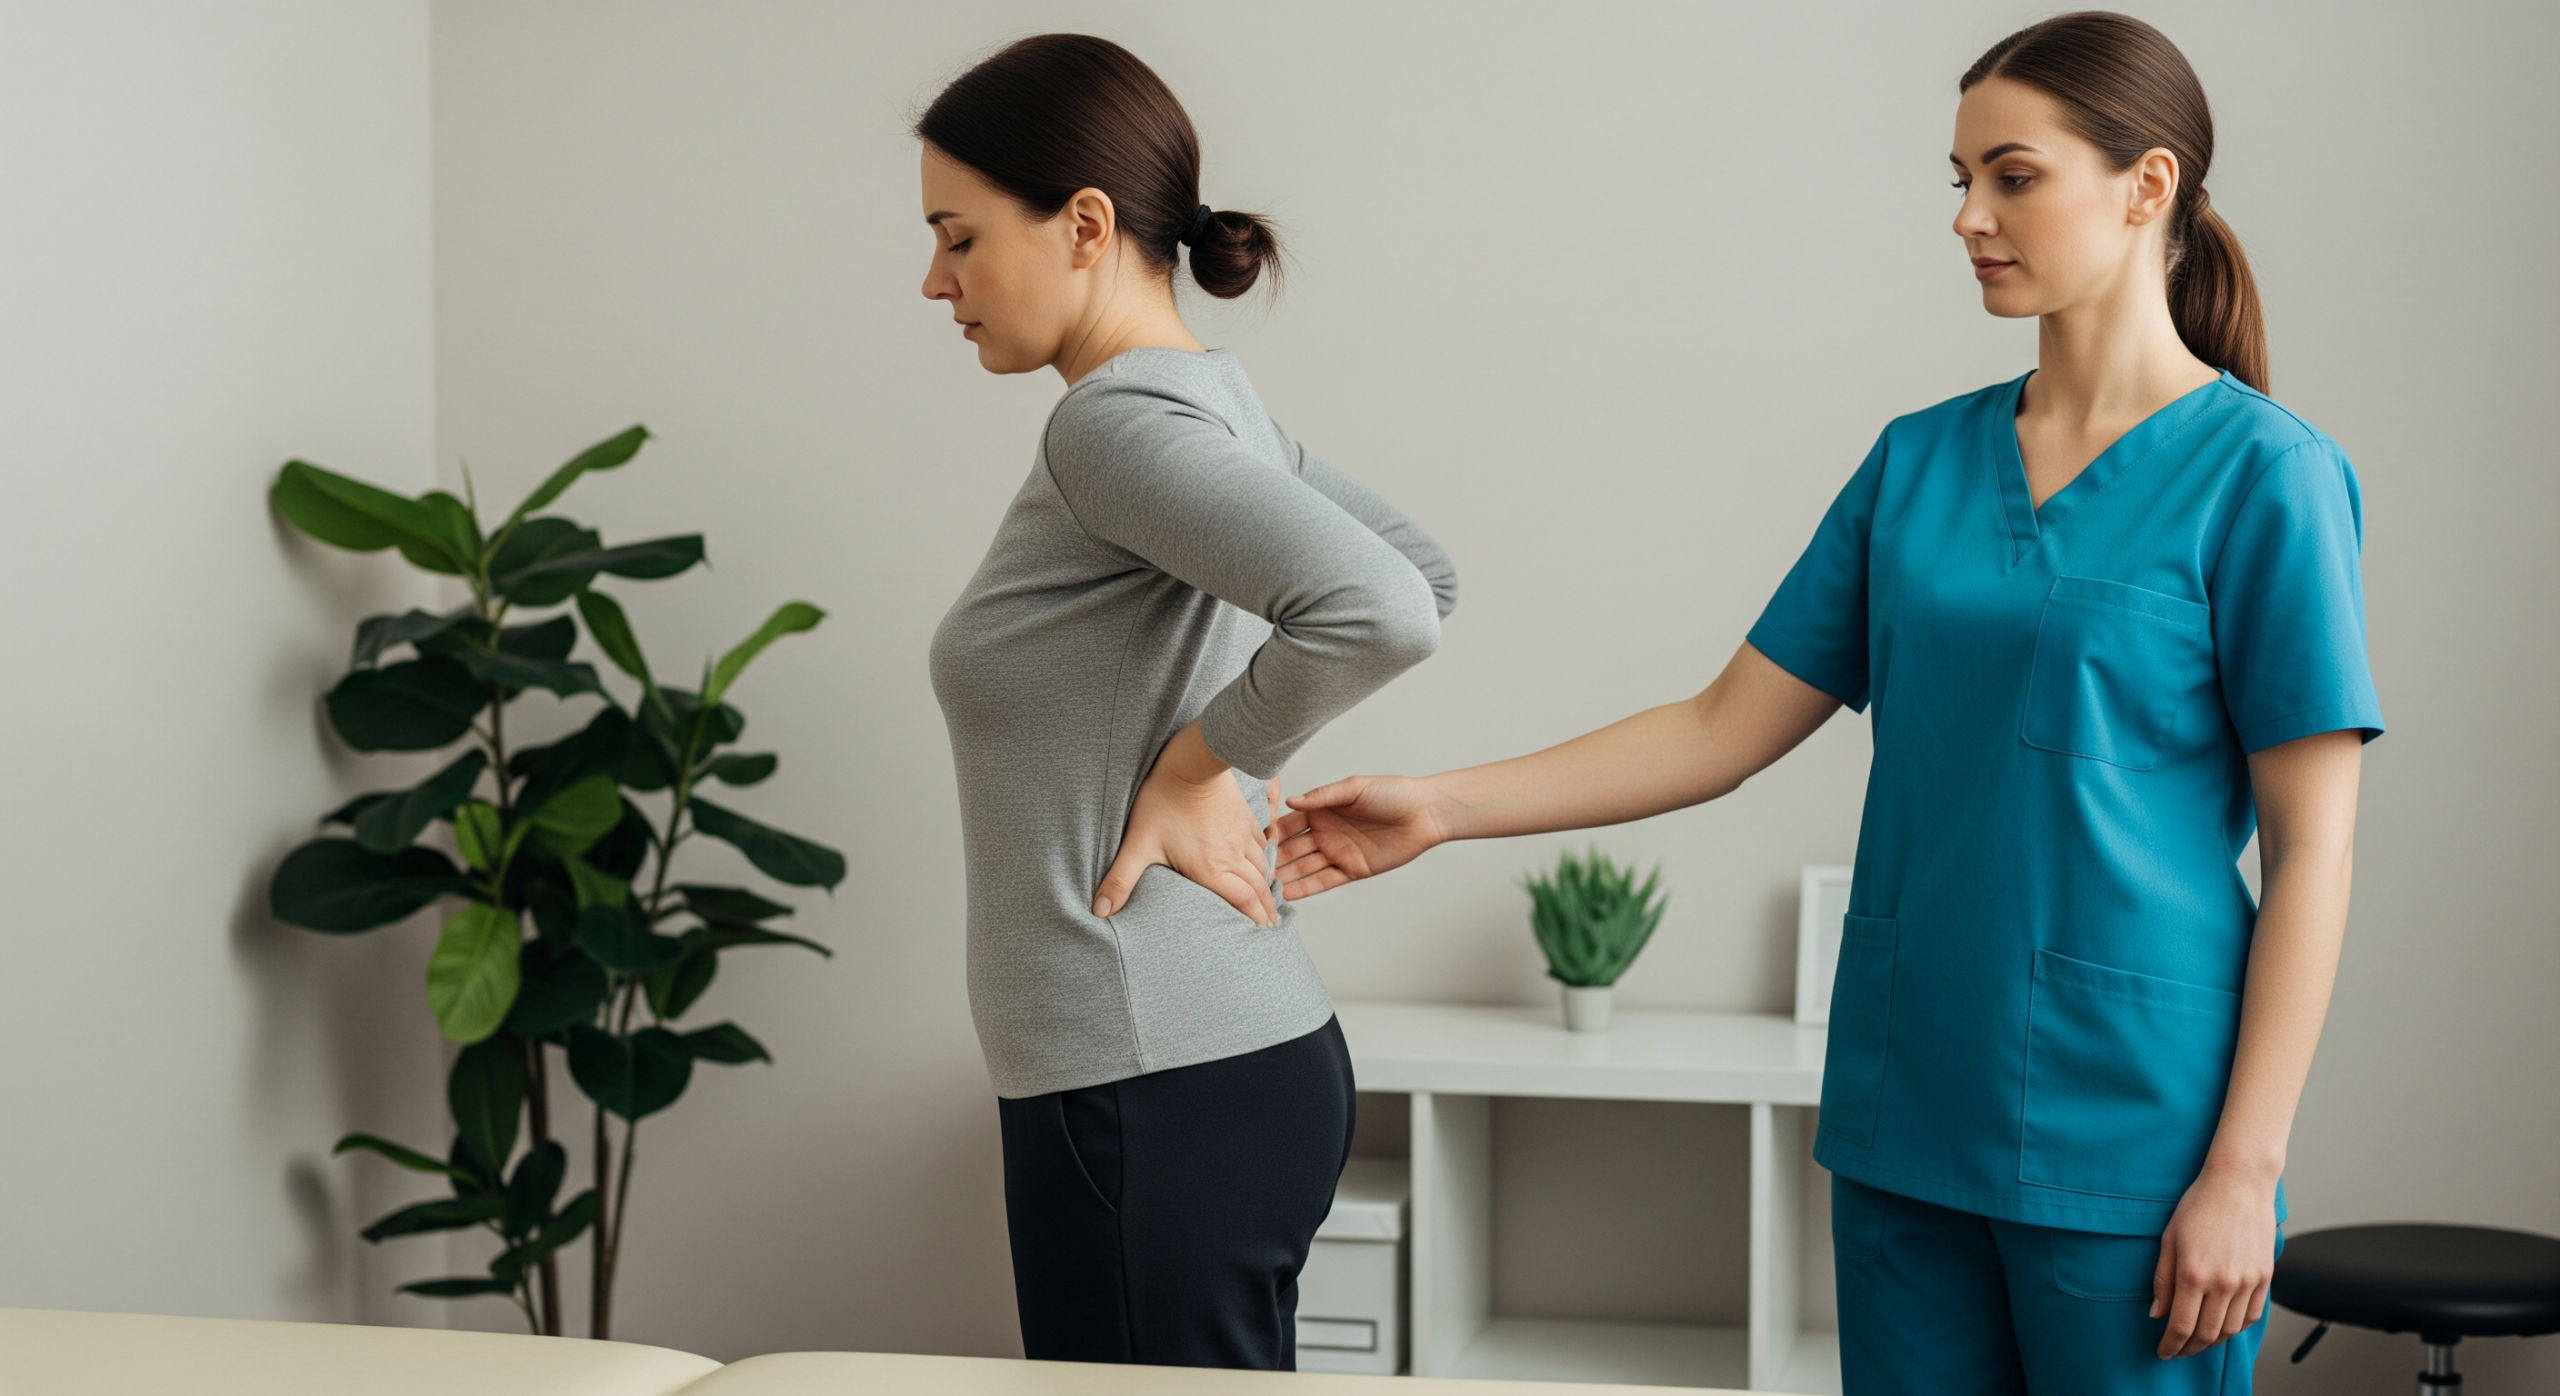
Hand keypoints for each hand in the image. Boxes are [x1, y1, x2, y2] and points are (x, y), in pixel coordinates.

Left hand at [1094, 722, 1278, 927]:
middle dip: (1266, 909)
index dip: (1255, 920)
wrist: (1192, 761)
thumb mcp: (1138, 843)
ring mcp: (1241, 834)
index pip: (1242, 902)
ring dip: (1266, 884)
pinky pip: (1260, 842)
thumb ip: (1120, 880)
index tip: (1262, 933)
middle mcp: (1232, 855)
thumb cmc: (1164, 800)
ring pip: (1262, 866)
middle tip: (1271, 925)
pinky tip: (1261, 859)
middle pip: (1258, 888)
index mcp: (1211, 869)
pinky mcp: (1244, 815)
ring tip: (1268, 897)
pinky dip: (1264, 856)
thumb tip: (1099, 911)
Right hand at [1271, 775, 1450, 899]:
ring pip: (1305, 867)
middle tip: (1252, 871)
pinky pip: (1324, 881)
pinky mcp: (1352, 870)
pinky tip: (1288, 893)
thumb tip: (1291, 801)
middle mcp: (1326, 833)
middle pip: (1293, 849)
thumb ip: (1322, 796)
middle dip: (1273, 859)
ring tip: (1264, 887)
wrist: (1424, 814)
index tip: (1253, 842)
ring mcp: (1338, 852)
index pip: (1289, 824)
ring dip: (1286, 876)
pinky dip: (1306, 888)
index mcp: (1323, 811)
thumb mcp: (1354, 788)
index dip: (1272, 833)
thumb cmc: (1393, 794)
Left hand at [2151, 1163, 2277, 1357]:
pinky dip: (2237, 1327)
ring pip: (2231, 1329)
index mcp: (2193, 1274)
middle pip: (2206, 1334)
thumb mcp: (2168, 1239)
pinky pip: (2252, 1315)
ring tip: (2199, 1340)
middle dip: (2189, 1348)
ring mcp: (2248, 1282)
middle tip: (2178, 1350)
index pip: (2181, 1325)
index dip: (2171, 1345)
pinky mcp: (2265, 1277)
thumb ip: (2162, 1281)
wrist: (2239, 1184)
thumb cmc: (2199, 1206)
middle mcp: (2223, 1282)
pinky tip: (2224, 1326)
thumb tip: (2157, 1314)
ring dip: (2213, 1341)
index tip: (2163, 1352)